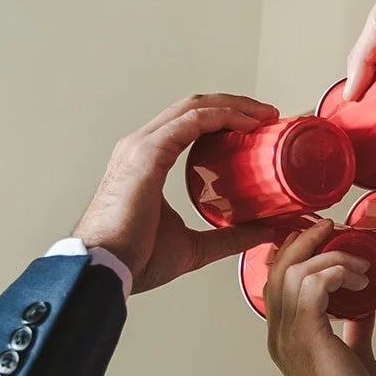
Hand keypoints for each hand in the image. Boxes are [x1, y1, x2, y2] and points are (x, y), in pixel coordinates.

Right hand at [73, 94, 278, 292]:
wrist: (106, 269)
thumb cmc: (136, 259)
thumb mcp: (195, 246)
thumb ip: (228, 237)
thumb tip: (265, 232)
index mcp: (148, 160)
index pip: (189, 123)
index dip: (224, 118)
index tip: (258, 126)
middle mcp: (142, 145)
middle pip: (194, 107)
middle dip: (234, 105)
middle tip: (269, 114)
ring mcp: (142, 145)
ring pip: (194, 107)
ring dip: (233, 105)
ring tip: (264, 114)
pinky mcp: (147, 153)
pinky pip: (192, 121)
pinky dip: (223, 117)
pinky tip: (246, 123)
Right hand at [264, 220, 375, 375]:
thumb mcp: (354, 352)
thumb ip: (354, 325)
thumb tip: (363, 301)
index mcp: (283, 337)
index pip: (275, 279)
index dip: (296, 251)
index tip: (326, 235)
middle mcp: (278, 334)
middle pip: (277, 268)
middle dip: (305, 242)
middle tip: (334, 228)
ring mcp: (288, 337)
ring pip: (294, 272)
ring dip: (330, 258)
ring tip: (360, 263)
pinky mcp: (308, 338)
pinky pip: (312, 286)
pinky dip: (336, 272)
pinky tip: (360, 278)